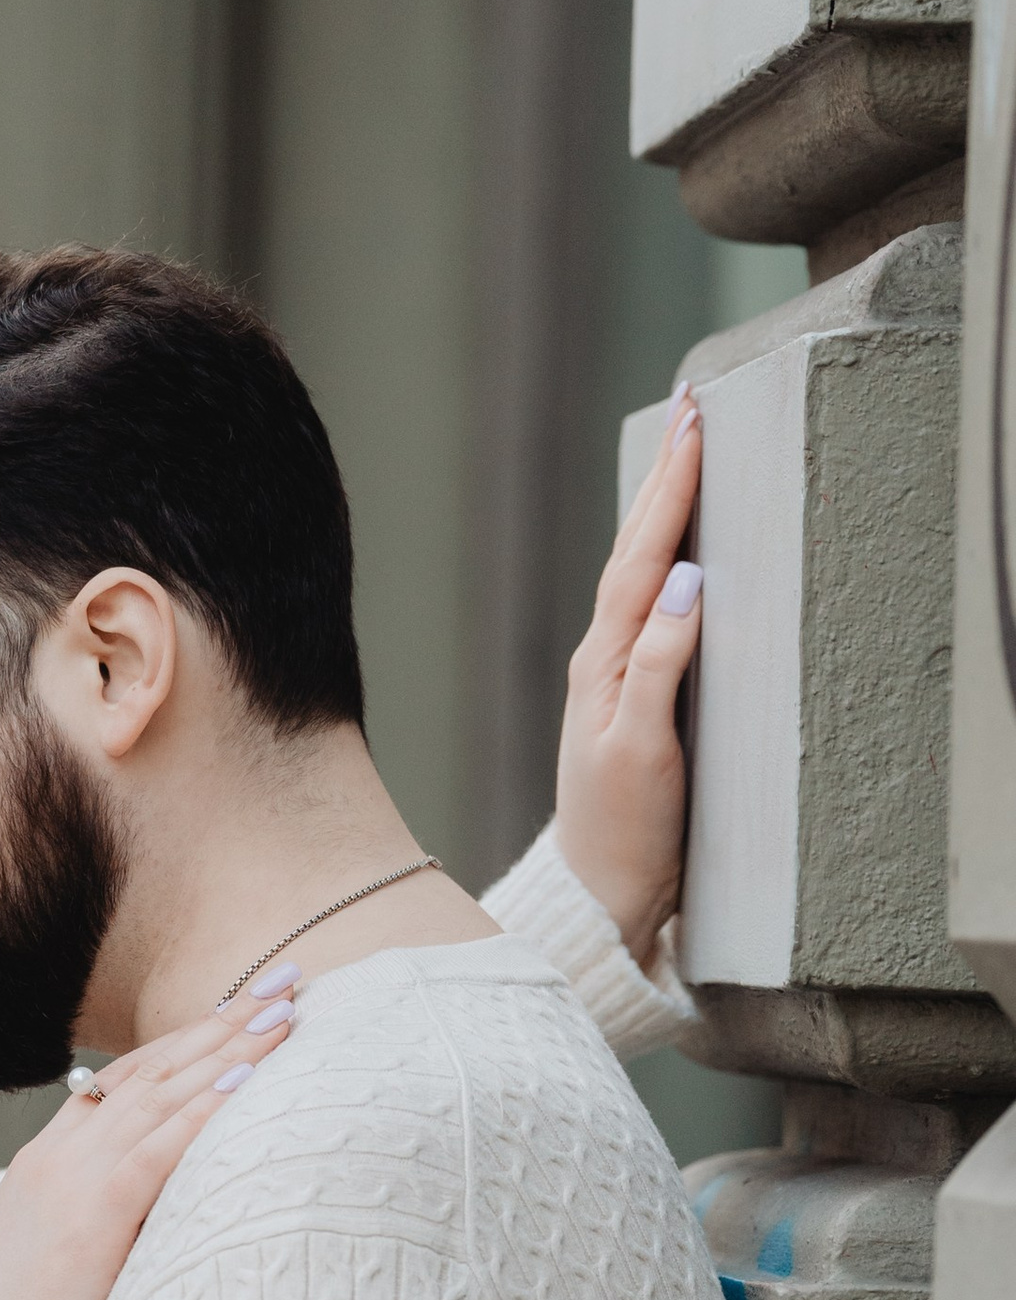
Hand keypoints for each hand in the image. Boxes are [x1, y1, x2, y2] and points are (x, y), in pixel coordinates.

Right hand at [0, 995, 294, 1299]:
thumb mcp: (53, 1261)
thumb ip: (100, 1224)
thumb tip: (161, 1218)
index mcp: (46, 1162)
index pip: (122, 1081)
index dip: (183, 1043)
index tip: (234, 1012)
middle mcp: (58, 1156)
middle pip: (150, 1070)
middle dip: (219, 1023)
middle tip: (281, 981)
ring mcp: (72, 1180)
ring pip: (162, 1095)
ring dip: (229, 1049)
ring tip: (284, 1011)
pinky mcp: (93, 1215)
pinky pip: (160, 1147)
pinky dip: (206, 1109)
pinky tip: (249, 1078)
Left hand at [554, 385, 703, 969]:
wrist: (603, 890)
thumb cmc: (624, 829)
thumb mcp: (643, 749)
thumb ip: (660, 666)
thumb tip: (684, 582)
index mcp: (605, 660)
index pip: (642, 557)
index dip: (672, 491)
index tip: (697, 427)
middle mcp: (603, 656)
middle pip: (636, 549)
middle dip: (666, 478)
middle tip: (695, 409)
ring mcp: (614, 673)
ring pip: (639, 571)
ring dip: (662, 510)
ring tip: (687, 453)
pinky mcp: (632, 694)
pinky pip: (647, 605)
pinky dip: (663, 560)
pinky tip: (675, 548)